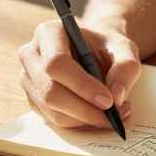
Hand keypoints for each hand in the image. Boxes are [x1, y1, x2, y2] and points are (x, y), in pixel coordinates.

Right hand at [17, 19, 140, 129]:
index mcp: (49, 33)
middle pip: (50, 91)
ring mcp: (29, 79)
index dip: (82, 85)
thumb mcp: (125, 48)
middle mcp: (31, 54)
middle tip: (115, 114)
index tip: (108, 100)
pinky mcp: (33, 99)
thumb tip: (116, 96)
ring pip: (52, 110)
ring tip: (113, 115)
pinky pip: (54, 119)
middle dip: (85, 109)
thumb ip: (126, 67)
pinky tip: (98, 114)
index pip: (56, 63)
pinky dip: (80, 122)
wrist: (95, 52)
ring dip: (85, 119)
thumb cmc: (106, 47)